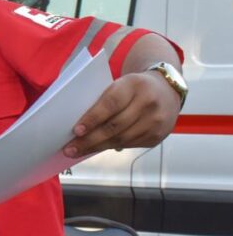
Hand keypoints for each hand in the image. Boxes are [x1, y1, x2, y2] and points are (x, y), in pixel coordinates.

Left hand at [63, 71, 179, 157]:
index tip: (76, 130)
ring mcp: (155, 121)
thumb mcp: (121, 84)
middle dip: (89, 140)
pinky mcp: (158, 135)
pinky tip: (96, 149)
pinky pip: (130, 145)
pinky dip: (111, 147)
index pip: (111, 103)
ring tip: (78, 151)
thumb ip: (104, 100)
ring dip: (97, 147)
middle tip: (70, 148)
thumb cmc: (133, 88)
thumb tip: (79, 126)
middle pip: (115, 126)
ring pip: (121, 139)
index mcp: (134, 85)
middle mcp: (148, 102)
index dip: (93, 118)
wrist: (166, 90)